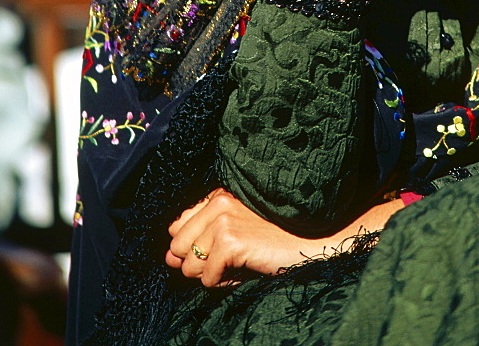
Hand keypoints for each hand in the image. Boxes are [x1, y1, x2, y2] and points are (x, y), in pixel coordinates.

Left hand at [166, 189, 403, 287]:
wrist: (310, 243)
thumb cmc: (275, 237)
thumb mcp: (236, 229)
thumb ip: (200, 235)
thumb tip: (169, 256)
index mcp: (219, 195)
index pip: (178, 226)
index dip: (192, 247)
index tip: (217, 252)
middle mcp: (218, 202)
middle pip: (178, 247)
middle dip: (197, 263)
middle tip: (227, 263)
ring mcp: (223, 219)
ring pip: (190, 264)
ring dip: (210, 275)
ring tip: (237, 267)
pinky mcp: (230, 240)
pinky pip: (206, 277)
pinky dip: (221, 284)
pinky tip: (242, 272)